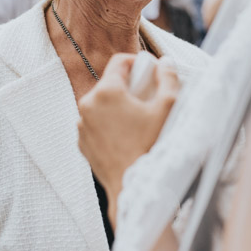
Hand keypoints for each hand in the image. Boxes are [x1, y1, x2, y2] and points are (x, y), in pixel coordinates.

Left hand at [78, 54, 179, 226]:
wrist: (133, 188)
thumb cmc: (152, 147)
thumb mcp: (168, 108)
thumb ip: (168, 78)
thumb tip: (165, 62)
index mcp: (106, 92)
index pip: (119, 61)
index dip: (138, 62)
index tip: (151, 74)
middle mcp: (87, 105)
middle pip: (110, 83)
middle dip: (129, 87)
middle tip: (149, 100)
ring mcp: (82, 125)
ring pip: (102, 104)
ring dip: (119, 106)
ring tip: (138, 121)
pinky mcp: (82, 142)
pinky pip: (96, 123)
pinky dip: (110, 124)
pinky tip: (127, 136)